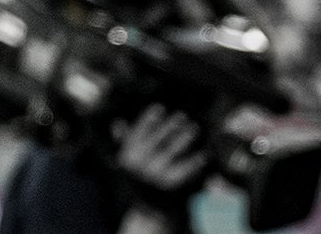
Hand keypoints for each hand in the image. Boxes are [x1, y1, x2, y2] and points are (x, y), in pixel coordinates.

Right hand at [114, 104, 209, 229]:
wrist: (149, 212)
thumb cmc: (139, 184)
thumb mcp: (126, 164)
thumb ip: (123, 143)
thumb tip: (118, 123)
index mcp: (127, 156)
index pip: (138, 132)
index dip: (149, 119)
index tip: (159, 108)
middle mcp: (139, 164)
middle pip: (157, 139)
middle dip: (170, 126)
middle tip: (182, 117)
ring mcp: (154, 174)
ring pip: (171, 151)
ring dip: (184, 138)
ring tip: (194, 129)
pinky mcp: (170, 184)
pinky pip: (185, 169)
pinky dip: (194, 161)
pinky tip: (203, 154)